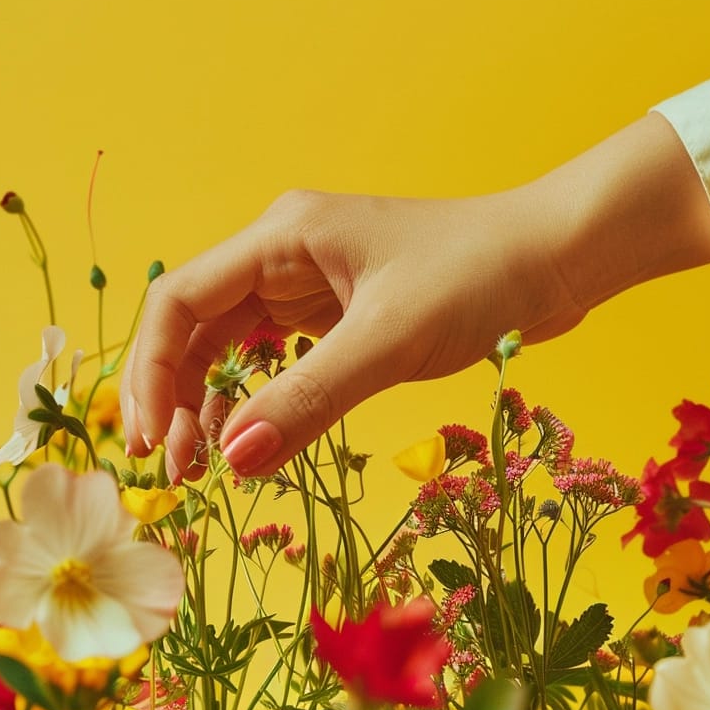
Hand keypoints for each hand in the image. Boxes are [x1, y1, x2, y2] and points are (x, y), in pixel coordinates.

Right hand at [120, 114, 709, 480]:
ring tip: (211, 468)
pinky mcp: (347, 313)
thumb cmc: (480, 278)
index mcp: (283, 236)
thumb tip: (233, 462)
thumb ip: (308, 399)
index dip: (152, 373)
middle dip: (179, 397)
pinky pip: (285, 358)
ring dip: (218, 403)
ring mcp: (317, 284)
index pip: (181, 300)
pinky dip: (267, 398)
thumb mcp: (389, 341)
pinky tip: (261, 439)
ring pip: (239, 346)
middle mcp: (288, 254)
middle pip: (200, 327)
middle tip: (180, 473)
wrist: (556, 258)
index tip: (153, 443)